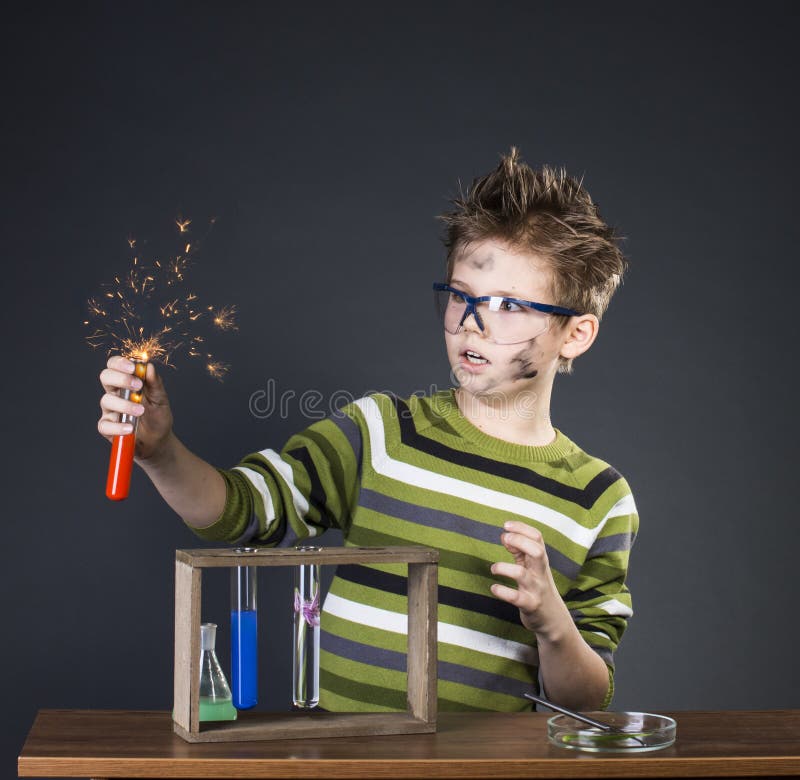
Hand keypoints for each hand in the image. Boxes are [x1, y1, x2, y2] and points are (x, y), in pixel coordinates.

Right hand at [98, 356, 173, 460]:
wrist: (159, 440)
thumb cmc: (158, 416)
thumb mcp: (161, 398)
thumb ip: (155, 383)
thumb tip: (149, 366)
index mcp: (127, 382)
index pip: (115, 365)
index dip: (120, 363)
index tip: (133, 367)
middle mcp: (116, 393)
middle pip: (106, 377)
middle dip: (120, 378)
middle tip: (137, 386)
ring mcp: (110, 410)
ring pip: (106, 400)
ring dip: (124, 405)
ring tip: (140, 412)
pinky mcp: (108, 427)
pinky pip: (105, 425)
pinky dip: (117, 426)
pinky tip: (130, 428)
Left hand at [490, 520, 568, 637]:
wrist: (553, 619)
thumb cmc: (538, 587)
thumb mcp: (532, 567)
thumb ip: (519, 551)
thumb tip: (504, 535)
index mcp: (541, 560)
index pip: (537, 537)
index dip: (522, 528)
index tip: (506, 525)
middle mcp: (540, 572)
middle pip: (537, 551)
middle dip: (520, 541)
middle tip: (505, 539)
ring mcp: (536, 589)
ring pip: (521, 574)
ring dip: (504, 568)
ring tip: (494, 568)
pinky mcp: (530, 605)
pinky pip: (515, 597)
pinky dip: (502, 591)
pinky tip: (494, 588)